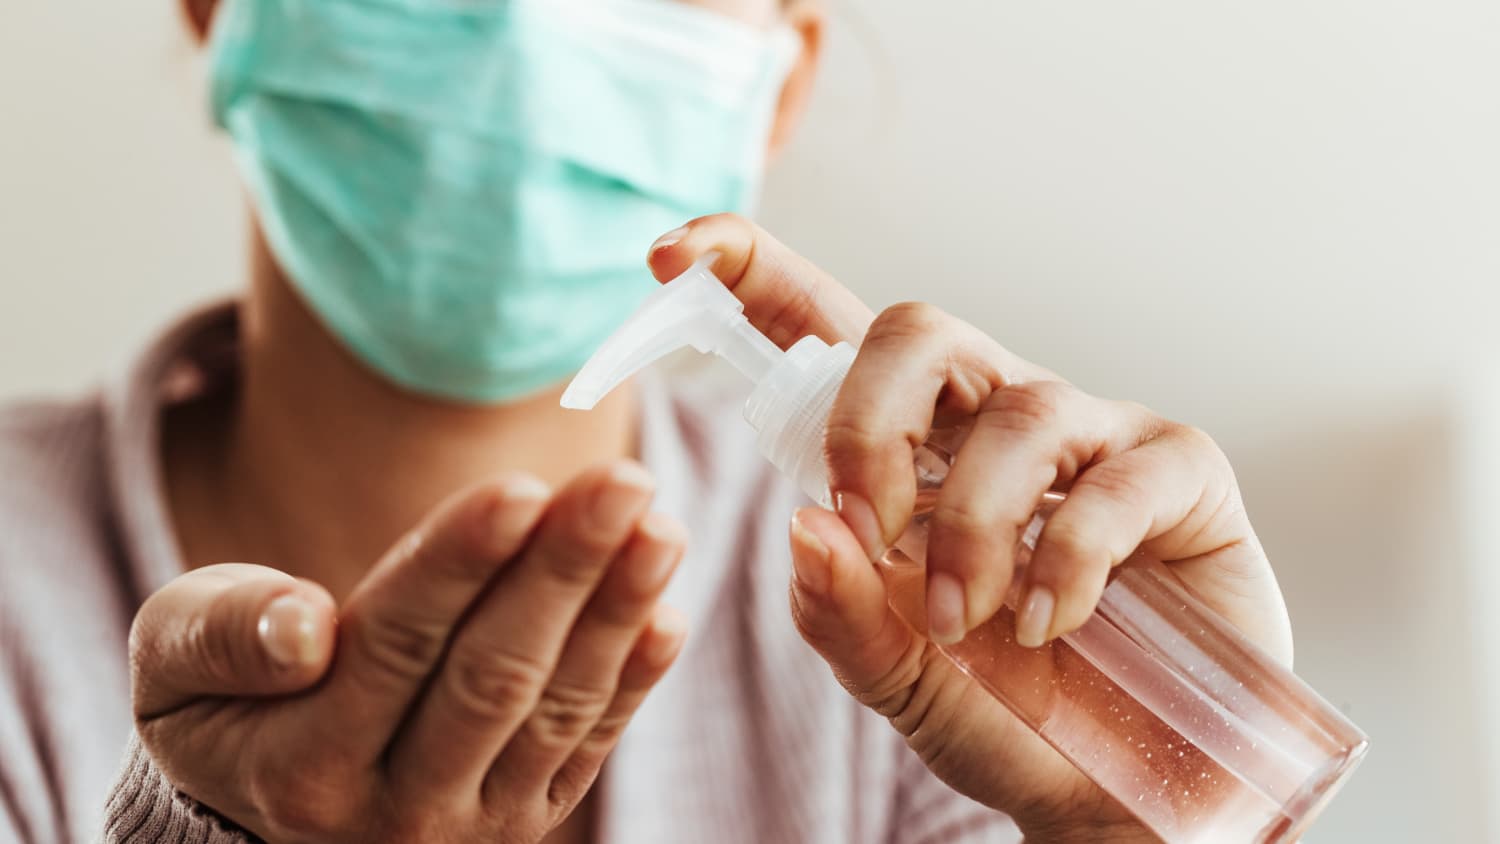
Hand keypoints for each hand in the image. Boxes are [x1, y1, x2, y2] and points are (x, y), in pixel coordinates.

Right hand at [129, 462, 686, 842]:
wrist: (267, 802)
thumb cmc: (224, 704)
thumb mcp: (177, 665)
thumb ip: (224, 638)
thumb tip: (305, 627)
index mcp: (303, 766)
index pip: (397, 646)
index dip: (462, 564)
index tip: (522, 488)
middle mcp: (397, 808)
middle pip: (495, 675)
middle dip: (564, 573)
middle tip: (624, 483)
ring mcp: (474, 821)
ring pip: (557, 709)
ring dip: (617, 613)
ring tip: (660, 527)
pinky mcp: (526, 815)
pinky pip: (590, 746)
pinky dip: (635, 680)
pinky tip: (666, 612)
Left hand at [648, 216, 1291, 839]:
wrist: (1121, 782)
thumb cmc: (1005, 711)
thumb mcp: (898, 676)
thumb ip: (841, 614)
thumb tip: (805, 527)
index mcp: (913, 448)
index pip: (828, 328)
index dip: (752, 272)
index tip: (668, 256)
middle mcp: (996, 417)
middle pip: (918, 330)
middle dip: (868, 425)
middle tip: (866, 529)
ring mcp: (1093, 435)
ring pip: (1018, 410)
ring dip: (972, 529)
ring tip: (965, 624)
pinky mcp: (1180, 471)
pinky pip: (1114, 482)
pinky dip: (1065, 561)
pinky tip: (1048, 623)